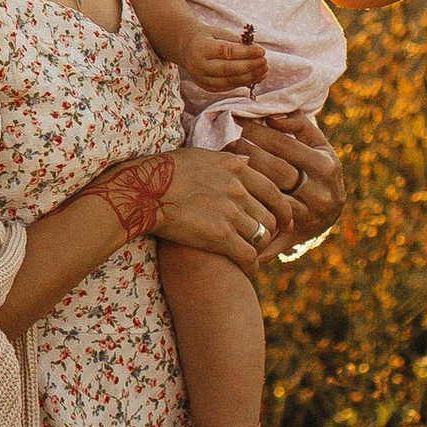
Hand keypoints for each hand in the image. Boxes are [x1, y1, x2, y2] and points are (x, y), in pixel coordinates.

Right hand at [150, 141, 288, 267]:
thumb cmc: (163, 172)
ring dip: (258, 248)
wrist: (142, 191)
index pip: (273, 190)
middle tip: (265, 240)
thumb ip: (227, 161)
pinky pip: (249, 255)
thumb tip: (247, 160)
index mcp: (235, 168)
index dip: (282, 208)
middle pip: (271, 215)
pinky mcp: (221, 236)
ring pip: (262, 236)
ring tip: (251, 254)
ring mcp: (231, 213)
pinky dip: (251, 265)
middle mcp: (238, 189)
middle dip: (271, 231)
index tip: (283, 218)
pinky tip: (247, 270)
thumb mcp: (200, 156)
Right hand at [178, 22, 261, 97]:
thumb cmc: (207, 37)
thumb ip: (236, 42)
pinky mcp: (207, 87)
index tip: (262, 51)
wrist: (187, 48)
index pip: (226, 52)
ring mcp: (202, 79)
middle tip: (265, 62)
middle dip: (250, 67)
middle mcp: (199, 66)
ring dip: (250, 77)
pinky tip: (256, 77)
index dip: (246, 53)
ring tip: (264, 70)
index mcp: (201, 48)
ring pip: (230, 81)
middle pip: (228, 69)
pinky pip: (229, 87)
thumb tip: (257, 51)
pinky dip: (244, 82)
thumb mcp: (219, 32)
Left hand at [233, 109, 343, 259]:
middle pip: (276, 171)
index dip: (258, 133)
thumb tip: (272, 115)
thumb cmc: (317, 169)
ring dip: (243, 182)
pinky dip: (247, 221)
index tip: (236, 122)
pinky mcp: (295, 237)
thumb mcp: (318, 144)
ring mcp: (307, 217)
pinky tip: (225, 209)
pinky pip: (268, 231)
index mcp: (325, 166)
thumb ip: (299, 124)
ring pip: (269, 199)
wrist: (331, 211)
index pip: (285, 146)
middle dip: (246, 153)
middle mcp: (320, 193)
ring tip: (221, 167)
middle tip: (223, 141)